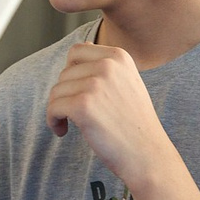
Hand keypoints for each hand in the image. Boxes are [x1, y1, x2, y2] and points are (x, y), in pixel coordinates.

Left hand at [44, 43, 170, 189]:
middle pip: (64, 73)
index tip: (76, 93)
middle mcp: (107, 65)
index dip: (71, 73)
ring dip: (57, 109)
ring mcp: (95, 84)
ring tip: (70, 124)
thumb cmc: (135, 123)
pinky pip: (53, 107)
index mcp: (118, 56)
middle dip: (64, 94)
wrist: (147, 154)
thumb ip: (107, 64)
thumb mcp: (128, 82)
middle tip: (73, 114)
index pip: (76, 52)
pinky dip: (53, 120)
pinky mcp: (83, 105)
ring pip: (56, 91)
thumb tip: (84, 45)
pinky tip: (63, 131)